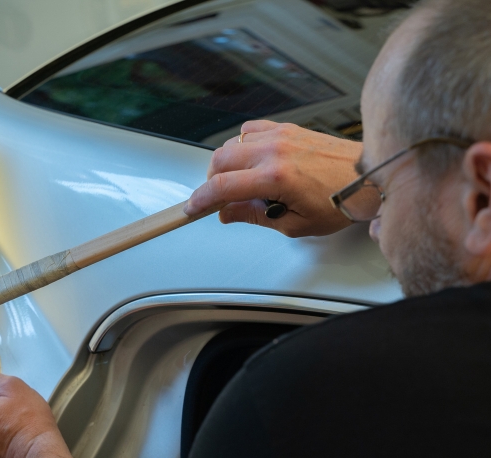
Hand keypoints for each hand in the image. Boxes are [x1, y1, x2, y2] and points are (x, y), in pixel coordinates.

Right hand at [185, 120, 372, 236]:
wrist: (370, 178)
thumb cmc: (341, 202)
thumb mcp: (294, 224)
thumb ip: (255, 216)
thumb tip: (228, 213)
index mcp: (276, 177)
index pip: (222, 186)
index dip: (200, 199)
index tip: (192, 208)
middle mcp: (276, 150)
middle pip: (219, 160)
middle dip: (211, 181)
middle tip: (218, 199)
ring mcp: (281, 135)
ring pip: (232, 143)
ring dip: (227, 163)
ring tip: (239, 182)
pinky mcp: (288, 128)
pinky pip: (251, 129)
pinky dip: (243, 144)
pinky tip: (252, 160)